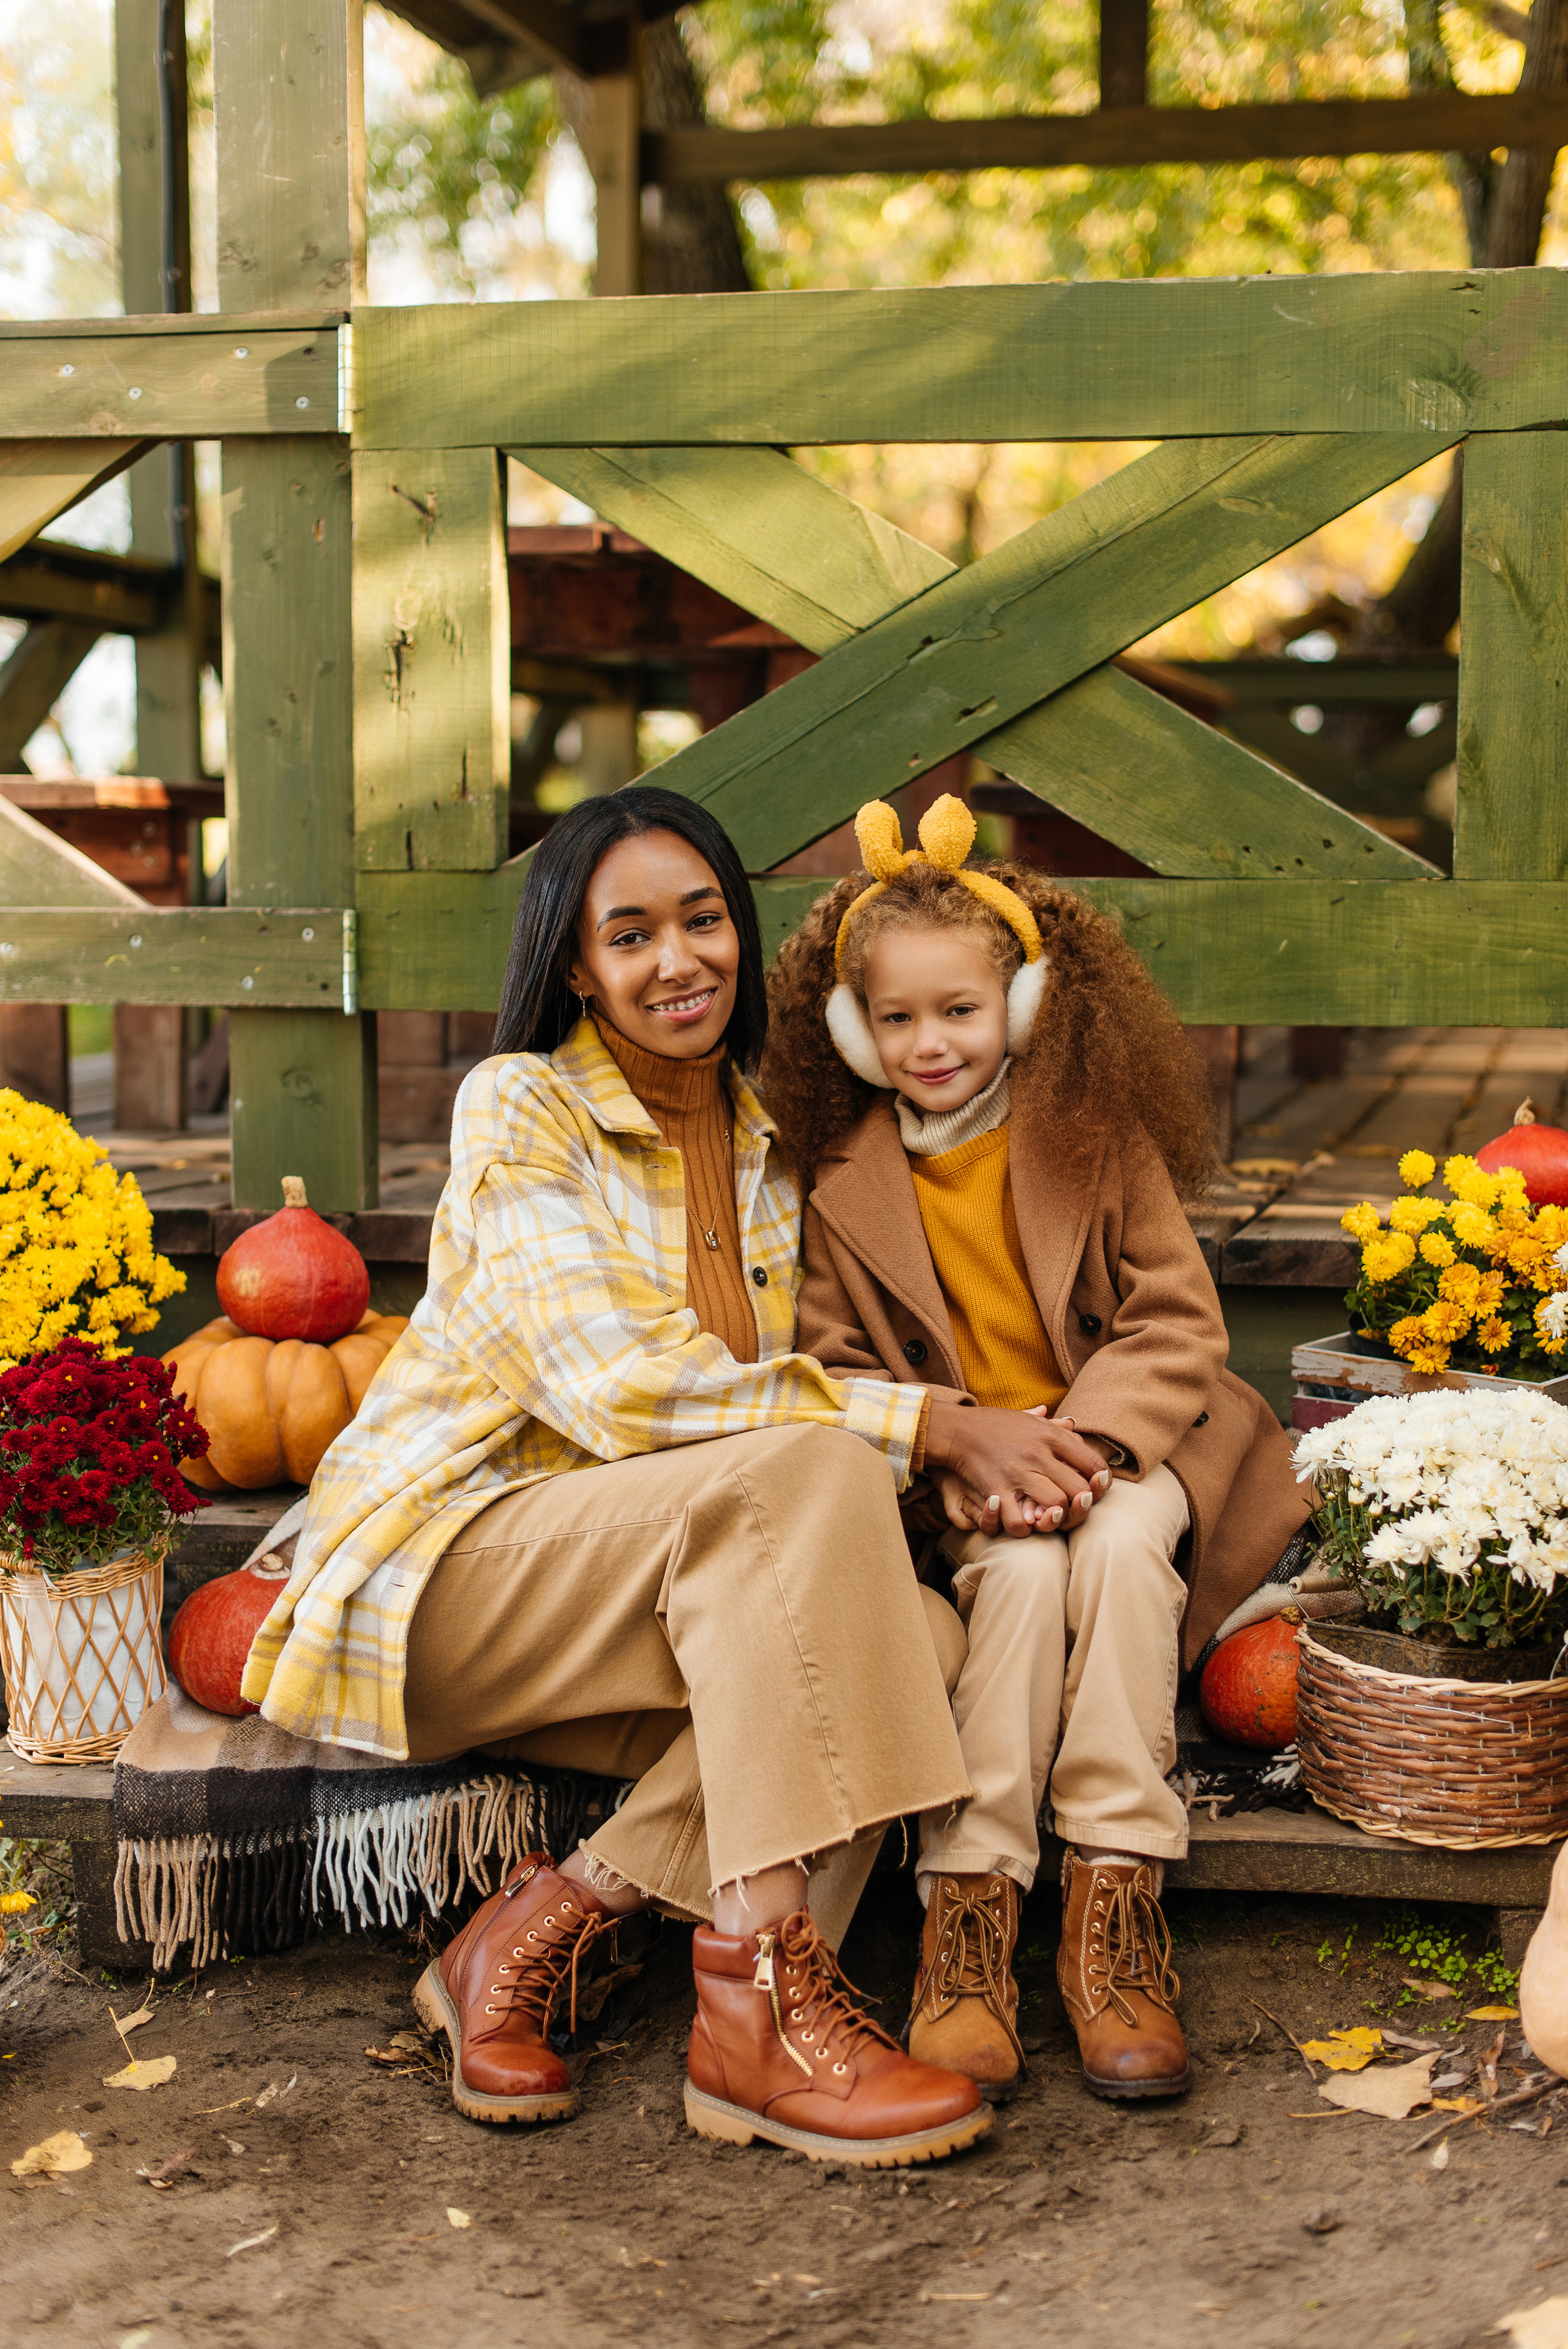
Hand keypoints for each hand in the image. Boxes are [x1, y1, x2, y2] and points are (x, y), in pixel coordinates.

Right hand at [925, 1399, 1113, 1539]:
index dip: (1101, 1479)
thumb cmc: (994, 1424)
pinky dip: (1023, 1528)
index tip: (1095, 1486)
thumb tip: (1073, 1425)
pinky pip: (1018, 1522)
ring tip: (1049, 1517)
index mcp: (1049, 1435)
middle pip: (1079, 1490)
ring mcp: (1016, 1474)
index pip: (1092, 1462)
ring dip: (1055, 1517)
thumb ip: (1052, 1425)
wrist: (956, 1429)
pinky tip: (1022, 1522)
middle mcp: (1037, 1454)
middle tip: (1074, 1508)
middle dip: (1082, 1504)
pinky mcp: (995, 1490)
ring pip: (1055, 1506)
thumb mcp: (1027, 1419)